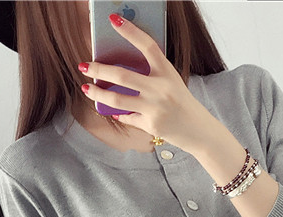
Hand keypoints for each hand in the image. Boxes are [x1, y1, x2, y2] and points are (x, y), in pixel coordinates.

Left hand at [78, 14, 217, 152]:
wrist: (198, 130)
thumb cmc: (181, 102)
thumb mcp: (171, 82)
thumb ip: (151, 74)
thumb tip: (119, 69)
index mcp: (167, 72)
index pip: (147, 45)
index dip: (130, 31)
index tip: (113, 19)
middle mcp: (161, 88)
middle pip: (122, 75)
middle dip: (98, 69)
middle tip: (84, 65)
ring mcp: (155, 108)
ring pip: (117, 99)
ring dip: (98, 93)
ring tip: (87, 88)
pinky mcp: (151, 124)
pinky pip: (127, 117)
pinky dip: (118, 113)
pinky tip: (112, 110)